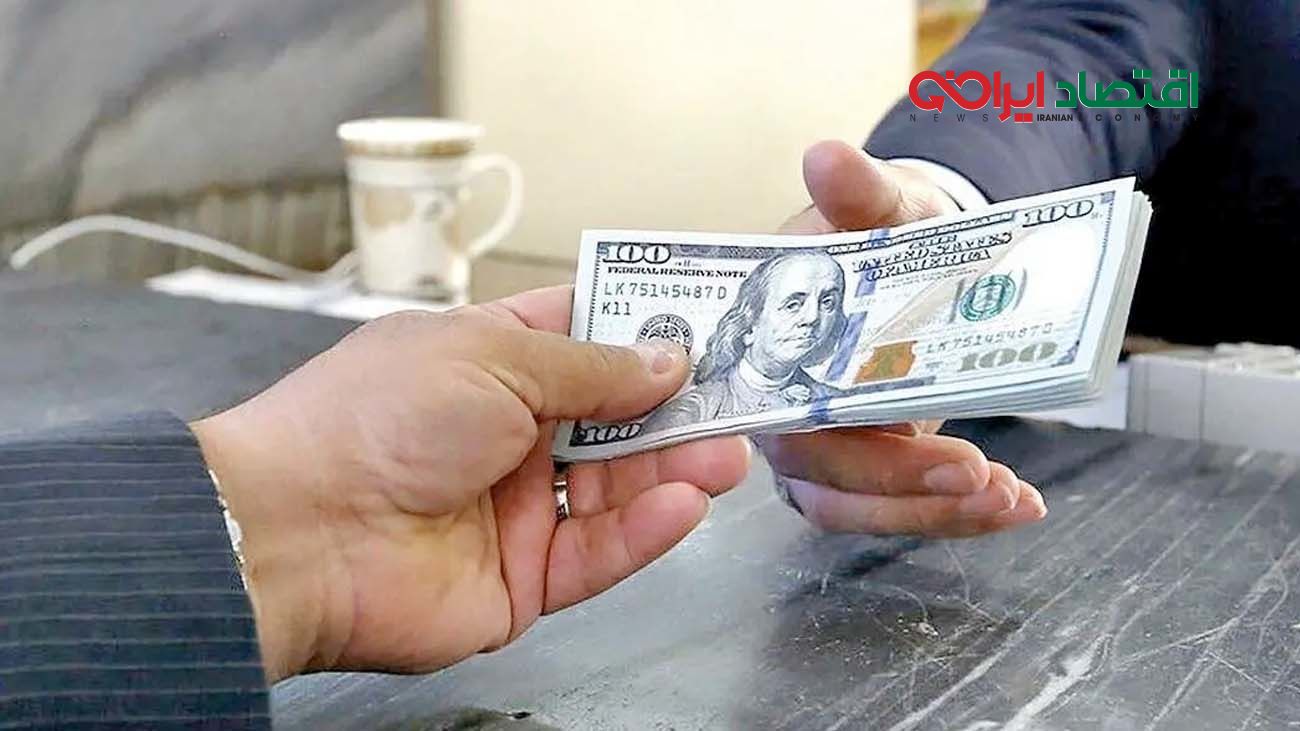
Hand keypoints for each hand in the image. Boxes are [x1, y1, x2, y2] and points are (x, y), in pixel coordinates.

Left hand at [191, 287, 750, 681]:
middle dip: (676, 410)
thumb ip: (591, 366)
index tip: (710, 327)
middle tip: (740, 402)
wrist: (296, 533)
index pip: (583, 338)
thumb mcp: (492, 357)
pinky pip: (597, 554)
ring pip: (616, 489)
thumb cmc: (374, 419)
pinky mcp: (523, 579)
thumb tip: (667, 356)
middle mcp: (506, 434)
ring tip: (727, 457)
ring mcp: (516, 508)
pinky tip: (683, 506)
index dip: (644, 330)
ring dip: (674, 471)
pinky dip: (644, 532)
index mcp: (487, 362)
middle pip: (614, 419)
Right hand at [764, 140, 1045, 537]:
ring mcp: (820, 443)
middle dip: (910, 494)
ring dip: (936, 515)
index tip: (935, 443)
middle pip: (826, 484)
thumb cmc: (876, 231)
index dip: (856, 455)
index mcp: (766, 355)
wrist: (904, 248)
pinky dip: (952, 511)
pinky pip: (893, 506)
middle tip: (985, 479)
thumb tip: (827, 157)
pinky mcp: (863, 461)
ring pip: (858, 509)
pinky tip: (1015, 504)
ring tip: (1013, 502)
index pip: (790, 426)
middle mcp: (780, 411)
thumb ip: (857, 193)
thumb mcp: (879, 207)